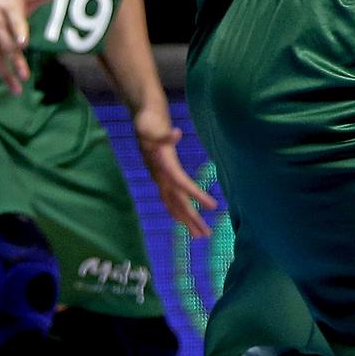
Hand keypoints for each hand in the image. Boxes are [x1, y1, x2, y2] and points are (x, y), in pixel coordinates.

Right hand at [135, 117, 216, 237]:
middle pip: (177, 201)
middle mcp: (160, 176)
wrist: (142, 120)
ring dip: (186, 219)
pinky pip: (169, 198)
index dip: (196, 195)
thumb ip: (165, 134)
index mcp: (163, 166)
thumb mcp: (155, 126)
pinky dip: (176, 210)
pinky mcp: (160, 177)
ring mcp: (159, 178)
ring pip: (173, 203)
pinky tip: (182, 219)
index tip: (212, 207)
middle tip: (206, 235)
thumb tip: (176, 133)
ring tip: (199, 235)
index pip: (182, 184)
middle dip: (191, 219)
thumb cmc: (150, 122)